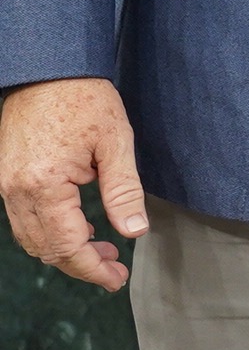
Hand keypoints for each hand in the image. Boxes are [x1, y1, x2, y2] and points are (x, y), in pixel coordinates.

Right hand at [1, 79, 145, 290]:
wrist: (48, 70)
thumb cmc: (85, 100)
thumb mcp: (116, 143)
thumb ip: (124, 191)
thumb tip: (135, 232)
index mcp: (43, 185)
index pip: (66, 246)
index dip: (92, 269)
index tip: (116, 280)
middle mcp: (16, 191)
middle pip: (45, 249)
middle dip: (80, 264)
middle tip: (115, 268)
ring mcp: (6, 186)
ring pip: (31, 238)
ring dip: (65, 250)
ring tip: (103, 247)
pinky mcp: (6, 178)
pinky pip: (25, 219)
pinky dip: (51, 231)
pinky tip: (80, 226)